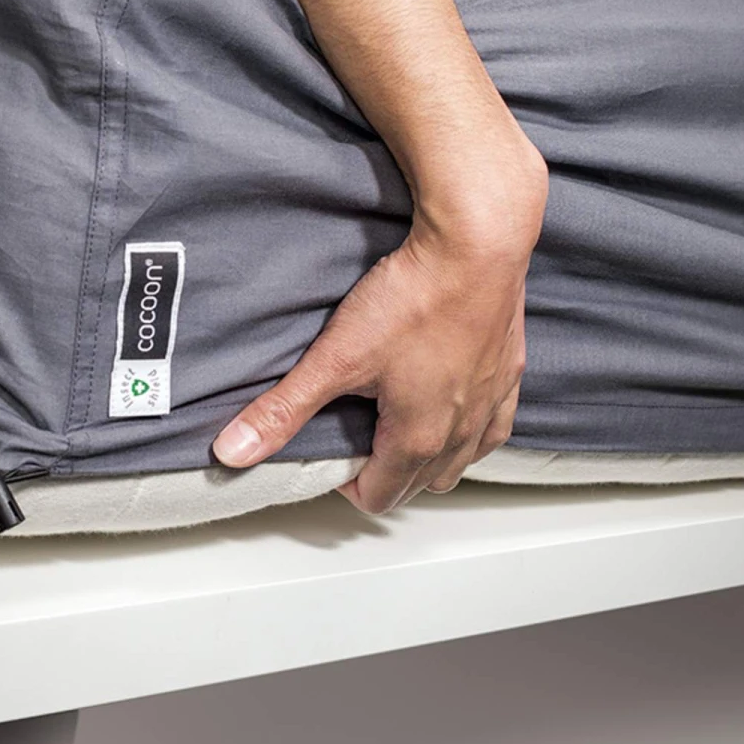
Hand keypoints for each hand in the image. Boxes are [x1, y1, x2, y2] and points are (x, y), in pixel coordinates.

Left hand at [212, 138, 547, 513]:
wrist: (476, 246)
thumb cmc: (414, 299)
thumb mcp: (335, 357)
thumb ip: (283, 409)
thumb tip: (233, 450)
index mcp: (417, 439)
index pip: (379, 497)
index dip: (346, 484)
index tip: (329, 454)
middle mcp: (461, 433)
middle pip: (420, 485)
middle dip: (386, 475)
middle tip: (357, 441)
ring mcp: (491, 404)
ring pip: (462, 462)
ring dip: (430, 460)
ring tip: (398, 428)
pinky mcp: (510, 373)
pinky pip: (496, 427)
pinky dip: (471, 431)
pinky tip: (452, 405)